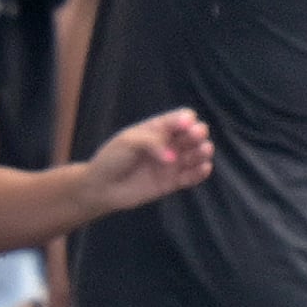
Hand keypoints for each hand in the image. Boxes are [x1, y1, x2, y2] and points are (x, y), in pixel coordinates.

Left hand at [83, 106, 213, 215]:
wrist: (102, 187)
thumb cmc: (112, 159)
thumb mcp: (128, 142)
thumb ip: (152, 143)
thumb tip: (172, 158)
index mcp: (157, 128)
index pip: (180, 118)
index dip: (186, 119)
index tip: (184, 125)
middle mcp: (169, 144)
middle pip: (193, 134)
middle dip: (198, 133)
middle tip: (195, 136)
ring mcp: (172, 163)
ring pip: (196, 154)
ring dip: (203, 151)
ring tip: (203, 150)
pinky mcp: (173, 182)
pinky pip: (192, 176)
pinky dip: (201, 172)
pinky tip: (204, 167)